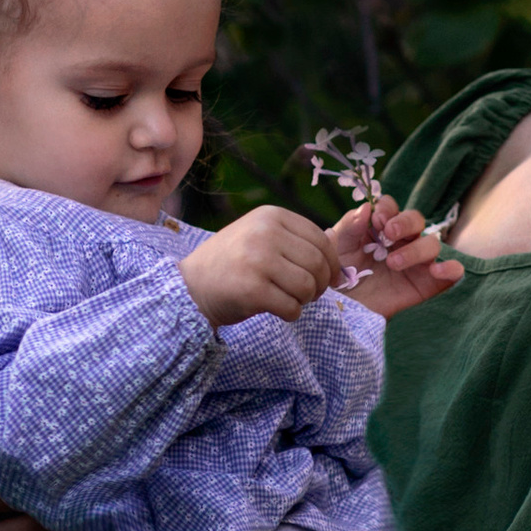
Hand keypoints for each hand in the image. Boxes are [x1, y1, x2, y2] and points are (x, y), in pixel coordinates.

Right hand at [179, 204, 336, 329]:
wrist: (191, 285)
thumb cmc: (233, 262)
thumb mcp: (261, 236)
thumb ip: (296, 240)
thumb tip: (339, 256)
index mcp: (271, 216)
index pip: (322, 240)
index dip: (332, 264)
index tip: (327, 278)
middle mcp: (265, 233)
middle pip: (317, 264)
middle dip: (321, 285)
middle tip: (310, 294)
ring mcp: (258, 261)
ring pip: (307, 286)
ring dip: (305, 300)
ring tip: (291, 300)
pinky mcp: (252, 290)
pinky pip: (292, 307)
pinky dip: (292, 314)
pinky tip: (279, 310)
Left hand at [325, 199, 463, 321]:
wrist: (344, 313)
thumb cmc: (340, 277)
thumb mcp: (338, 248)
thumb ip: (350, 226)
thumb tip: (367, 207)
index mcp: (380, 229)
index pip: (391, 208)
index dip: (387, 208)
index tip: (376, 218)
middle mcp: (402, 242)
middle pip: (416, 220)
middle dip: (404, 222)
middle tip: (388, 233)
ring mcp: (417, 263)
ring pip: (432, 243)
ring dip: (415, 249)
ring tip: (393, 263)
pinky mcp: (428, 284)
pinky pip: (452, 273)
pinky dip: (451, 268)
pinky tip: (436, 270)